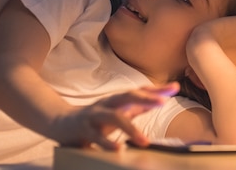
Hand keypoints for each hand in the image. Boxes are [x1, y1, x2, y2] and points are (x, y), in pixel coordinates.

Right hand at [53, 83, 179, 149]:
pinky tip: (118, 149)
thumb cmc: (95, 117)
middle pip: (128, 96)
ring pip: (114, 117)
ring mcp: (95, 115)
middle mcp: (107, 104)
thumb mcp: (118, 110)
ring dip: (130, 128)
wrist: (60, 121)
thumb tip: (161, 98)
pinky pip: (96, 137)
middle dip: (145, 98)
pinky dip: (107, 143)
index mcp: (117, 100)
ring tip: (144, 140)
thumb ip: (138, 106)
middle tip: (163, 102)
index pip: (139, 91)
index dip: (156, 89)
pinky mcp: (84, 130)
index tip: (175, 88)